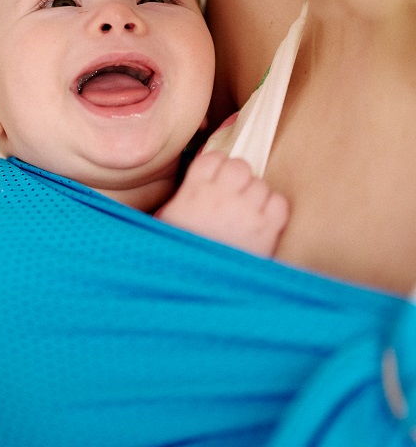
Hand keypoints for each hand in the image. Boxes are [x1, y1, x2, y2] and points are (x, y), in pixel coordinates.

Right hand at [156, 151, 289, 255]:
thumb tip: (197, 175)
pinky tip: (261, 221)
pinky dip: (273, 209)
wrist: (193, 288)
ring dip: (255, 195)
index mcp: (194, 192)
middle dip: (237, 179)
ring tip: (245, 214)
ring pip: (261, 184)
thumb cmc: (176, 256)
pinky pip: (279, 203)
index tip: (216, 179)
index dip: (217, 166)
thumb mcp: (166, 219)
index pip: (214, 157)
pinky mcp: (266, 232)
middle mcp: (221, 197)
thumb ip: (182, 195)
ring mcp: (246, 213)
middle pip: (240, 166)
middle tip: (232, 197)